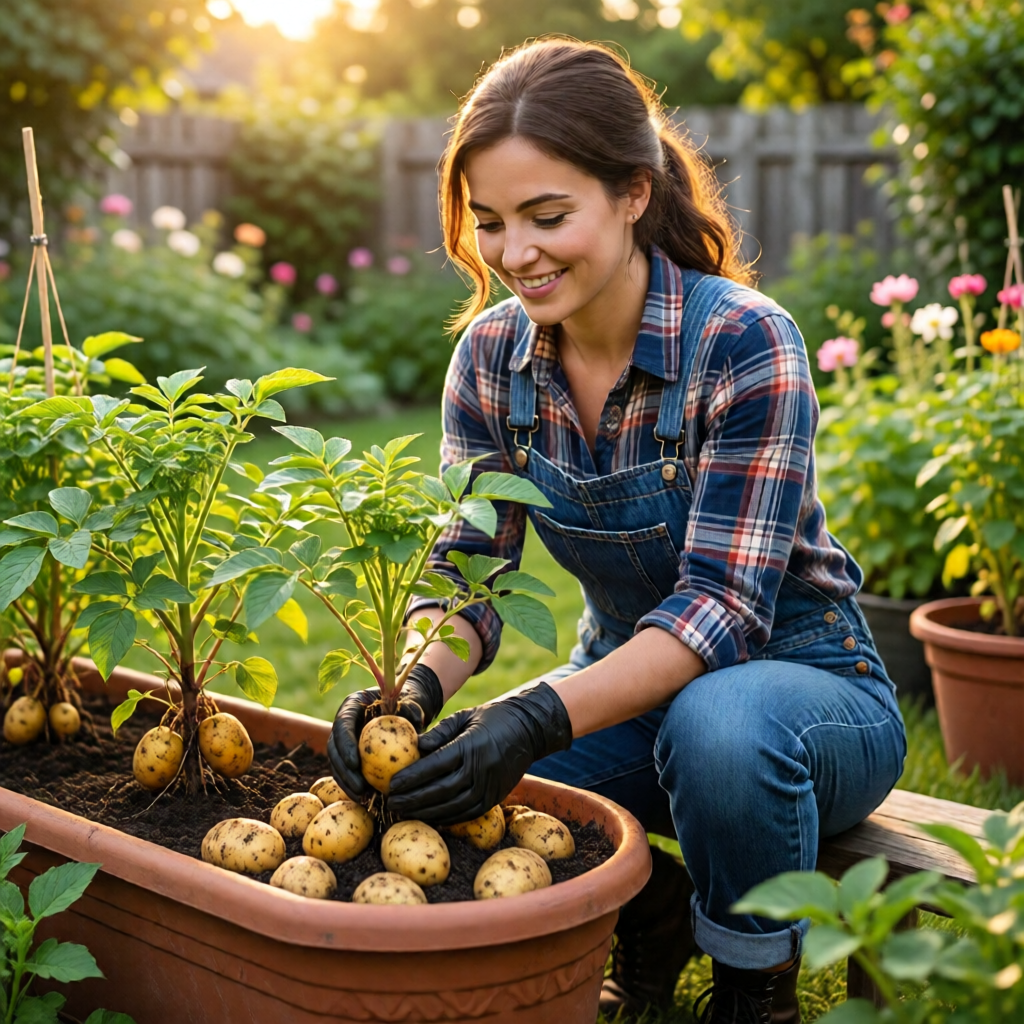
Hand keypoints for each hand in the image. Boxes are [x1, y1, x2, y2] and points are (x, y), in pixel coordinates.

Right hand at [327, 663, 443, 801]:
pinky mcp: (351, 753)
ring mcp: (345, 739)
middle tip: (359, 788)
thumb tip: (417, 729)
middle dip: (343, 771)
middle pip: (334, 747)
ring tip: (362, 798)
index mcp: (353, 704)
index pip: (342, 724)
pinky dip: (355, 785)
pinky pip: (348, 771)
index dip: (345, 745)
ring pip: (338, 763)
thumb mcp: (413, 702)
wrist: (408, 706)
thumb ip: (412, 711)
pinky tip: (367, 799)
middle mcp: (344, 722)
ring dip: (346, 782)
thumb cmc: (411, 701)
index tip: (355, 764)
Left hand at [387, 682, 571, 824]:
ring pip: (452, 806)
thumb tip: (414, 747)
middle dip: (413, 798)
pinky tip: (428, 817)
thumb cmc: (492, 718)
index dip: (412, 776)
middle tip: (390, 802)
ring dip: (425, 812)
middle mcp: (481, 769)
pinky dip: (445, 818)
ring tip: (403, 812)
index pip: (435, 765)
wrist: (529, 729)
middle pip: (440, 790)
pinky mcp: (494, 798)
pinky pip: (466, 813)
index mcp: (471, 745)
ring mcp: (489, 786)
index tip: (391, 783)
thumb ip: (439, 732)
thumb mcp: (465, 716)